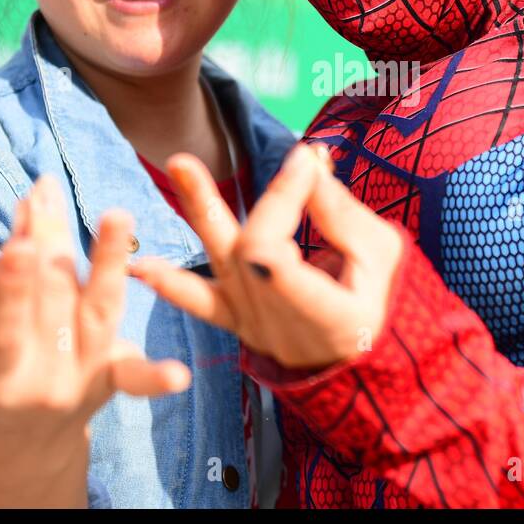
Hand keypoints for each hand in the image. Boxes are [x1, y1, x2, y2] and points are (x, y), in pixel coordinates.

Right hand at [0, 175, 189, 506]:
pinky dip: (156, 377)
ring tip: (117, 217)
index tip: (21, 246)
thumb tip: (35, 198)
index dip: (11, 288)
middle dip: (50, 244)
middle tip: (48, 194)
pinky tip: (178, 375)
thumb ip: (5, 269)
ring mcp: (81, 383)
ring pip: (96, 314)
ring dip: (108, 263)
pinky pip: (137, 377)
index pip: (3, 327)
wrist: (21, 444)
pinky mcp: (114, 380)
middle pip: (51, 301)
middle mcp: (41, 382)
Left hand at [129, 143, 403, 370]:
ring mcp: (252, 323)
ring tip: (178, 165)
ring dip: (198, 210)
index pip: (275, 252)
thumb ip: (342, 215)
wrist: (365, 364)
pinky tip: (140, 266)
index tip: (307, 162)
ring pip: (218, 263)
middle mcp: (276, 323)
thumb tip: (307, 161)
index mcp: (323, 315)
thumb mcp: (382, 258)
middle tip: (237, 159)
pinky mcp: (238, 319)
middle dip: (248, 200)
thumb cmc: (384, 304)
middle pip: (244, 252)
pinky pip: (202, 303)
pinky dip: (172, 285)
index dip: (283, 201)